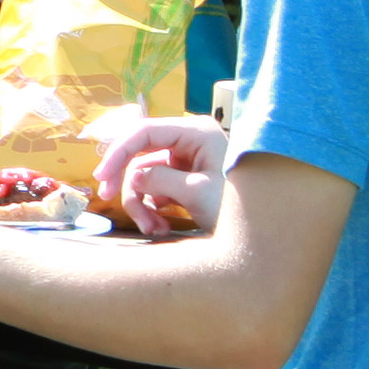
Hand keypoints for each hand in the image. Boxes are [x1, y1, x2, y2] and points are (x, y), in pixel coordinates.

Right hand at [93, 108, 226, 237]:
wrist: (266, 236)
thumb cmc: (238, 208)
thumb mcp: (196, 192)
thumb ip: (159, 180)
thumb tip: (135, 178)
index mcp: (195, 132)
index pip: (144, 132)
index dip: (118, 153)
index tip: (103, 178)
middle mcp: (189, 142)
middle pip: (141, 155)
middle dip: (129, 183)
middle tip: (109, 201)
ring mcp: (187, 162)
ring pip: (146, 177)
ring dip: (143, 204)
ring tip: (153, 228)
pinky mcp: (187, 181)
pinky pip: (157, 190)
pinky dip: (154, 210)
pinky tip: (161, 227)